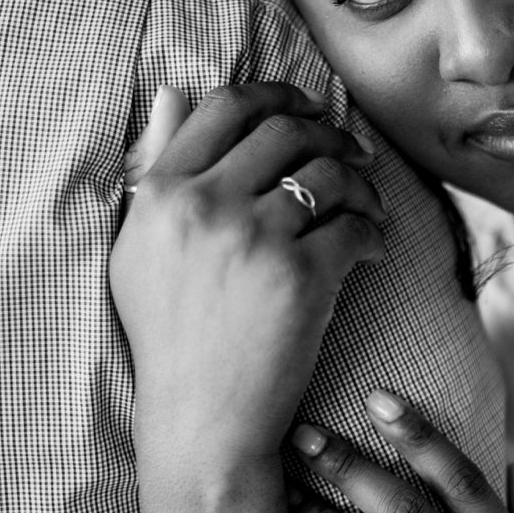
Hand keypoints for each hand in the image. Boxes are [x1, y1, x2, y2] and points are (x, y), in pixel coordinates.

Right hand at [110, 82, 384, 470]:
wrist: (201, 418)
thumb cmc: (171, 335)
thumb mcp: (139, 248)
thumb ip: (154, 169)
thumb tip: (171, 94)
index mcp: (162, 193)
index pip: (226, 106)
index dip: (277, 94)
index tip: (308, 108)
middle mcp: (206, 206)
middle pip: (287, 130)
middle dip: (331, 134)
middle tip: (353, 153)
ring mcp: (256, 239)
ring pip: (331, 173)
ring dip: (361, 183)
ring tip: (368, 204)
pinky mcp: (303, 276)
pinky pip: (356, 226)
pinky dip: (374, 232)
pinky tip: (373, 247)